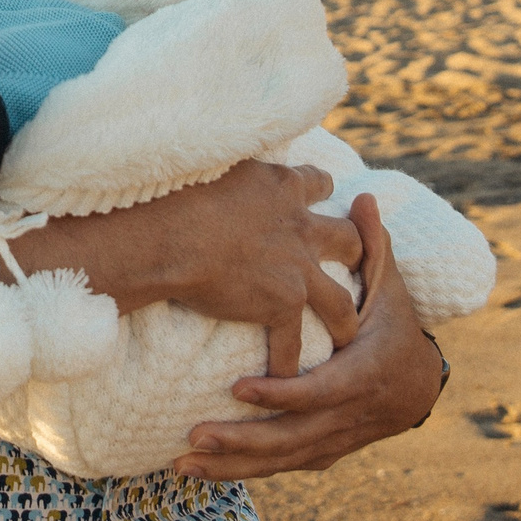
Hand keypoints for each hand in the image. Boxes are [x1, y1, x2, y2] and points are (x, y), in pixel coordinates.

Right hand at [20, 160, 363, 377]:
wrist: (165, 234)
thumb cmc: (172, 192)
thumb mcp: (207, 161)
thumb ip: (220, 163)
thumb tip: (194, 142)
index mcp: (281, 186)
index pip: (318, 182)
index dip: (317, 191)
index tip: (316, 197)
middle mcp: (299, 225)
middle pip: (347, 238)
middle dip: (355, 251)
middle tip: (355, 264)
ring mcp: (295, 268)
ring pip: (340, 298)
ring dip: (344, 317)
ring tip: (347, 334)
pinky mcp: (281, 303)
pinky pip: (293, 341)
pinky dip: (290, 362)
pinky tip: (287, 379)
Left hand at [174, 194, 444, 480]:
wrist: (418, 382)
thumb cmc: (393, 323)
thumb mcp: (389, 286)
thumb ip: (372, 246)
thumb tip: (362, 197)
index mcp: (363, 375)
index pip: (318, 393)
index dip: (279, 394)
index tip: (237, 388)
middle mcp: (347, 417)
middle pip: (290, 439)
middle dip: (241, 442)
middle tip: (193, 435)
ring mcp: (332, 441)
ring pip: (278, 461)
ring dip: (229, 465)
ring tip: (180, 462)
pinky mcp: (318, 454)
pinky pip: (276, 467)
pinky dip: (238, 471)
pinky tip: (198, 471)